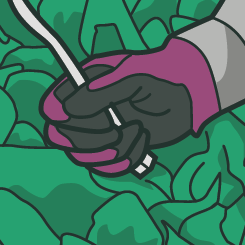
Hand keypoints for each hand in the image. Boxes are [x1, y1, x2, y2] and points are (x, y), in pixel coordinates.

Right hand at [40, 38, 221, 175]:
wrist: (193, 93)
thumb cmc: (164, 75)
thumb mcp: (135, 76)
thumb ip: (101, 92)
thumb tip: (65, 111)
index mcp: (83, 85)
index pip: (51, 107)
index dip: (62, 117)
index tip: (89, 117)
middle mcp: (86, 110)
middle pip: (61, 138)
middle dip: (91, 139)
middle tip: (118, 130)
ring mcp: (100, 132)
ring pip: (81, 157)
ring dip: (112, 151)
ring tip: (138, 132)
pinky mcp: (116, 150)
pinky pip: (105, 169)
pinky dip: (125, 161)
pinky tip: (143, 143)